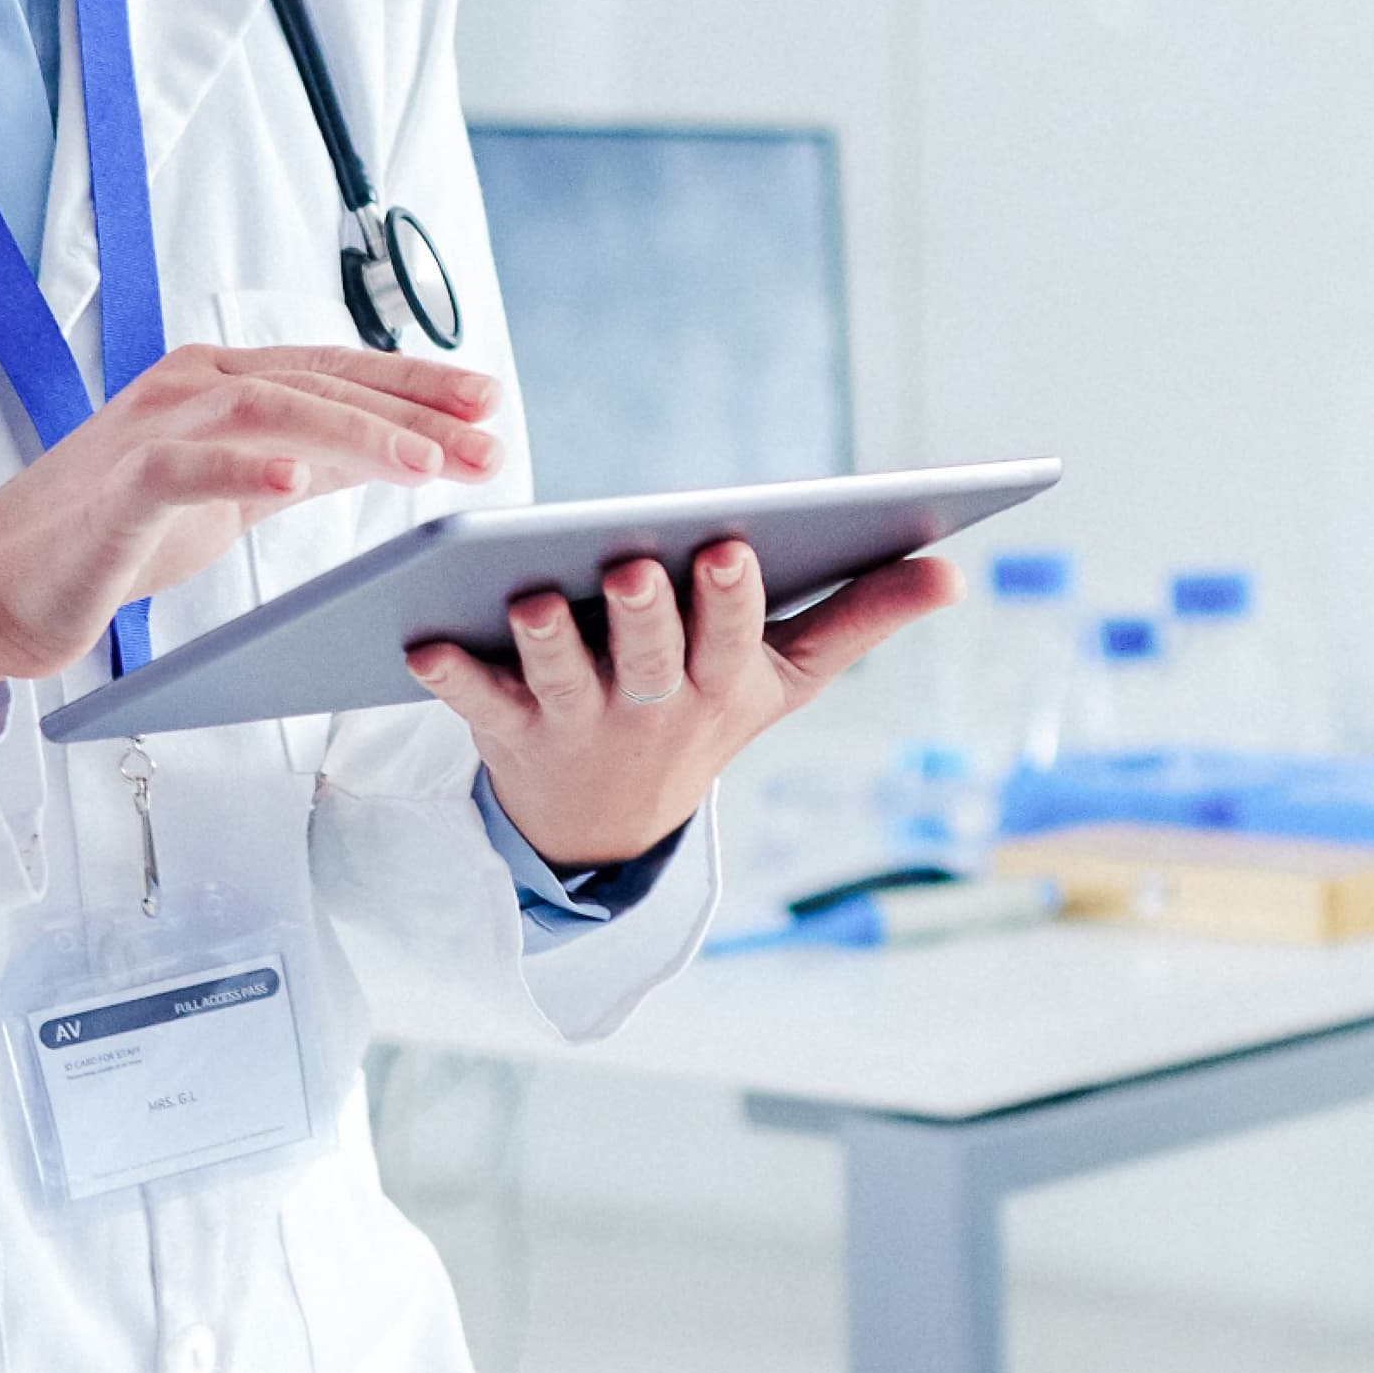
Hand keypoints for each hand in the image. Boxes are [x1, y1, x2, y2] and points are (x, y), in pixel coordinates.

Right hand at [0, 344, 504, 691]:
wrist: (0, 584)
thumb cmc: (117, 535)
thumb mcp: (235, 489)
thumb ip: (308, 461)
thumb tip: (398, 447)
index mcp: (220, 379)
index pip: (336, 370)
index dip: (415, 381)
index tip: (488, 401)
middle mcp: (189, 384)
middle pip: (320, 385)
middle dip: (415, 412)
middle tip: (488, 442)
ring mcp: (151, 428)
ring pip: (271, 409)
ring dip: (357, 433)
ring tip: (428, 463)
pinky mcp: (118, 485)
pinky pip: (188, 466)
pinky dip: (245, 467)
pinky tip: (300, 478)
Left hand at [409, 541, 960, 872]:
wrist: (608, 824)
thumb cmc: (708, 712)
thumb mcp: (790, 677)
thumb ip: (866, 617)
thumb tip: (954, 571)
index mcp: (724, 682)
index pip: (732, 637)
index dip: (727, 599)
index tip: (724, 549)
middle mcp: (653, 706)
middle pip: (649, 659)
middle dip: (644, 615)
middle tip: (632, 569)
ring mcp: (579, 723)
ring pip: (562, 680)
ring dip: (547, 642)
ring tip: (531, 597)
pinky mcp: (509, 733)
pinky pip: (475, 704)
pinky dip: (448, 677)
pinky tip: (419, 643)